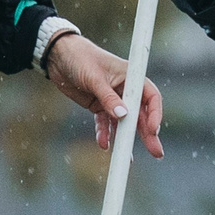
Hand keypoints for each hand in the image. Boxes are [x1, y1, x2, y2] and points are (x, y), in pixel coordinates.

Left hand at [46, 34, 163, 157]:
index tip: (153, 130)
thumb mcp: (94, 78)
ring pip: (124, 123)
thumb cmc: (80, 58)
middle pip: (141, 114)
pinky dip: (105, 134)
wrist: (58, 56)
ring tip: (129, 158)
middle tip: (156, 152)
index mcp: (131, 77)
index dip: (155, 114)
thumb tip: (123, 116)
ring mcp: (112, 99)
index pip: (151, 97)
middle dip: (148, 134)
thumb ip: (108, 98)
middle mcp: (125, 89)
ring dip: (127, 139)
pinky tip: (104, 145)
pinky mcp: (99, 106)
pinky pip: (105, 123)